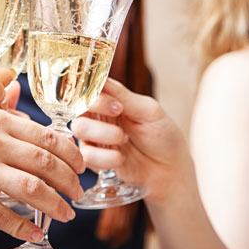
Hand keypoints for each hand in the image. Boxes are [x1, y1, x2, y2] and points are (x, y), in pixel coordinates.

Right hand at [0, 108, 85, 243]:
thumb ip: (8, 124)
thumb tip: (46, 132)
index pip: (48, 137)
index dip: (72, 155)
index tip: (82, 168)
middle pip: (46, 163)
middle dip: (70, 182)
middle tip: (79, 194)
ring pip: (32, 190)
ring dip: (55, 205)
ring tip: (66, 214)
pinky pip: (6, 216)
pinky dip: (25, 227)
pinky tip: (35, 232)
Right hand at [71, 78, 193, 203]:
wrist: (170, 170)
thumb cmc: (163, 136)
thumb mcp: (148, 111)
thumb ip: (123, 96)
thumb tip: (103, 77)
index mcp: (111, 99)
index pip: (89, 89)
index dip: (98, 97)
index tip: (117, 106)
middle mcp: (98, 116)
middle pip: (79, 108)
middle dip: (100, 114)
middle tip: (121, 122)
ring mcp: (94, 137)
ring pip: (79, 129)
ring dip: (104, 135)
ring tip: (124, 140)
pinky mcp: (94, 159)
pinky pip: (85, 155)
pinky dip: (105, 157)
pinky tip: (121, 158)